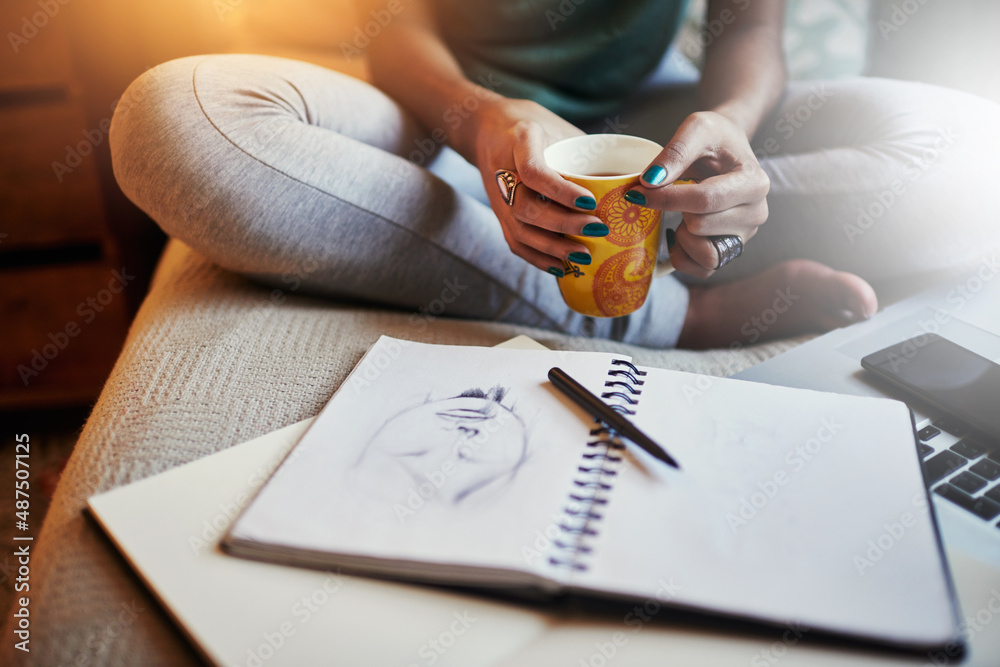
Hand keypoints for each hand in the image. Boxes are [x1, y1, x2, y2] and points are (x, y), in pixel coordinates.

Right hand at [472, 99, 607, 273]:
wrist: (487, 127)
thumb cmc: (535, 127)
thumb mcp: (560, 128)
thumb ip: (585, 155)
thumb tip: (627, 184)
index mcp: (521, 140)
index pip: (534, 171)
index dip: (561, 191)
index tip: (590, 202)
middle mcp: (503, 169)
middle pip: (527, 207)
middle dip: (563, 224)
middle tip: (597, 229)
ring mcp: (497, 195)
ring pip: (520, 230)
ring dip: (553, 247)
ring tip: (584, 255)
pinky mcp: (498, 213)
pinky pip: (515, 242)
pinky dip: (538, 258)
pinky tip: (560, 267)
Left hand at [628, 111, 769, 277]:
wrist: (728, 149)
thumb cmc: (714, 137)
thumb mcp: (696, 128)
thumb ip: (674, 152)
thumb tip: (650, 181)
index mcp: (754, 182)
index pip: (705, 200)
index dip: (666, 198)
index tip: (638, 192)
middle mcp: (757, 213)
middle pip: (700, 227)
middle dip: (675, 212)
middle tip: (669, 195)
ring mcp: (745, 235)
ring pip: (705, 254)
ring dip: (683, 237)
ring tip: (682, 214)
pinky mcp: (731, 250)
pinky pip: (703, 269)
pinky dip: (684, 255)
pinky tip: (680, 233)